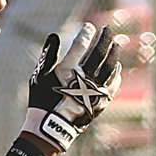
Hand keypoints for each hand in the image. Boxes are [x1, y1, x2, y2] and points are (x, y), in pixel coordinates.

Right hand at [23, 23, 122, 151]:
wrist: (51, 128)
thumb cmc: (42, 101)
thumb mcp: (39, 77)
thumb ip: (48, 55)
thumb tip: (54, 35)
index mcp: (67, 70)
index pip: (81, 45)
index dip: (86, 33)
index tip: (89, 27)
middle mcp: (84, 77)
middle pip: (101, 52)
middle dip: (106, 38)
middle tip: (108, 29)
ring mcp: (95, 89)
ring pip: (111, 66)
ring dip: (114, 53)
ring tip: (116, 46)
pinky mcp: (101, 100)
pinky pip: (113, 83)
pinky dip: (116, 73)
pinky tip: (116, 68)